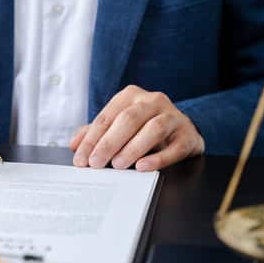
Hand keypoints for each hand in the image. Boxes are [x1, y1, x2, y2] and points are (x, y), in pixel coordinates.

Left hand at [69, 85, 203, 170]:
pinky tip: (144, 166)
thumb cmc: (143, 127)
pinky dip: (158, 158)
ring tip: (118, 165)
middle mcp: (152, 101)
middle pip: (128, 119)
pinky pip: (174, 147)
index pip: (107, 117)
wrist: (181, 130)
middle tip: (96, 163)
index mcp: (131, 96)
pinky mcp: (188, 135)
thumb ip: (95, 132)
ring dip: (132, 148)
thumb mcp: (118, 126)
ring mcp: (173, 116)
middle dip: (109, 143)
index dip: (92, 139)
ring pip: (152, 129)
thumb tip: (75, 144)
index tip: (81, 158)